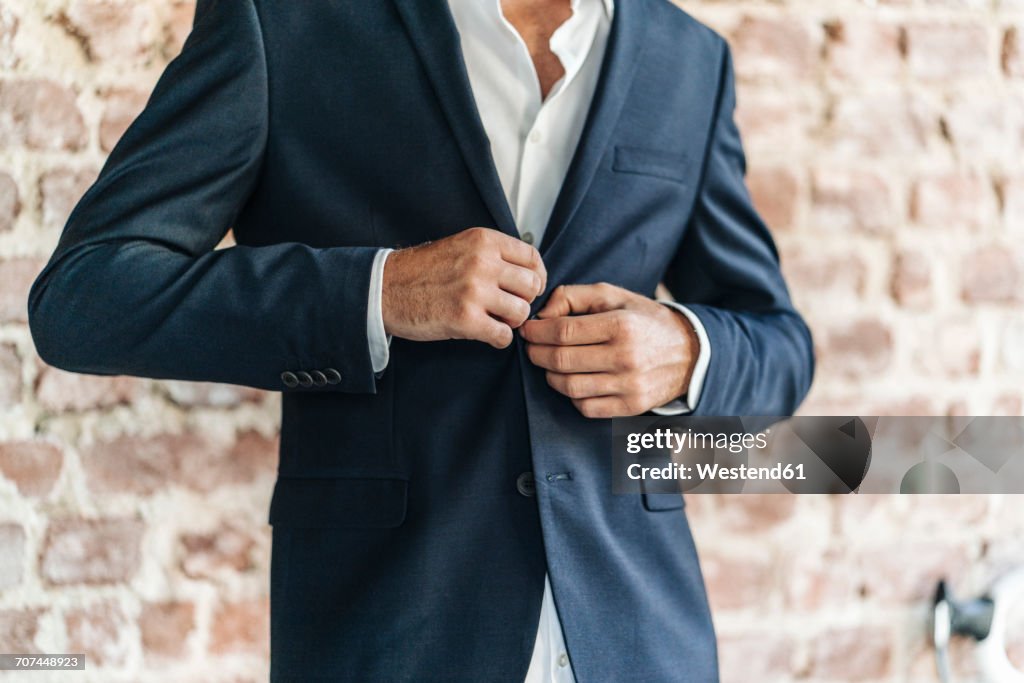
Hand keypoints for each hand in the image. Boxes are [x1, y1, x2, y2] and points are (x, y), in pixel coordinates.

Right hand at [382, 228, 546, 348]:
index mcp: (483, 240)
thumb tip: (528, 271)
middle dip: (524, 301)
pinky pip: (503, 336)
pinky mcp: (465, 319)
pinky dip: (499, 339)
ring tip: (494, 320)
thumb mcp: (460, 246)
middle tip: (508, 307)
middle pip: (532, 286)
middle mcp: (482, 262)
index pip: (532, 258)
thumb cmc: (422, 271)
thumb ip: (492, 254)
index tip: (528, 288)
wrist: (384, 289)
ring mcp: (474, 291)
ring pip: (521, 312)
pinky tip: (485, 334)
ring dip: (511, 322)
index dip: (536, 277)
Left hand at [520, 283, 697, 417]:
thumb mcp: (614, 296)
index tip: (527, 330)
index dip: (536, 332)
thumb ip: (574, 296)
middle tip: (532, 347)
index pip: (562, 332)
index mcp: (621, 325)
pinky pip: (585, 407)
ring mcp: (629, 385)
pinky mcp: (631, 407)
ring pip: (569, 387)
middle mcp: (626, 357)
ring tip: (549, 364)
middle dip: (536, 354)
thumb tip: (542, 315)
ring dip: (550, 375)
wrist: (689, 353)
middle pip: (561, 360)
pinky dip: (571, 395)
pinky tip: (573, 380)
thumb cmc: (644, 320)